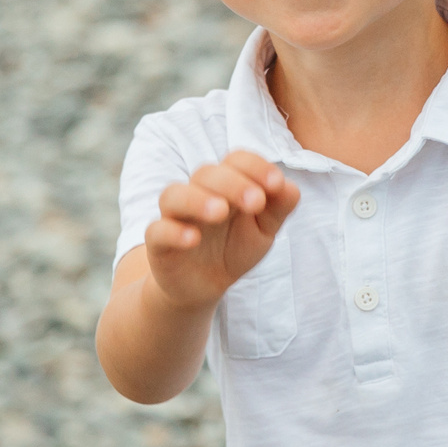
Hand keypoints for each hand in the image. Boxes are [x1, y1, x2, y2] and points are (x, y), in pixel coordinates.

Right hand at [144, 151, 301, 310]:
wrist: (204, 286)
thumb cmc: (234, 248)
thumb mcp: (264, 230)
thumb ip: (278, 208)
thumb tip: (290, 187)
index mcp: (226, 184)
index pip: (236, 160)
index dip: (255, 166)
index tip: (276, 184)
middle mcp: (198, 193)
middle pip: (206, 173)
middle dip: (233, 184)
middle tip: (255, 203)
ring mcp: (175, 217)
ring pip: (175, 195)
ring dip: (198, 200)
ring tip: (220, 212)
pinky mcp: (158, 244)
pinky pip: (157, 231)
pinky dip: (173, 232)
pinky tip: (192, 239)